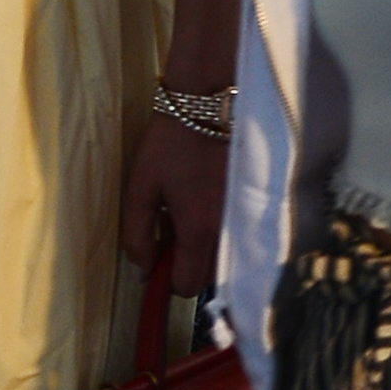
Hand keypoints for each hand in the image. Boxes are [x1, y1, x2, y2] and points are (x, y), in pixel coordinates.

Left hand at [121, 114, 227, 291]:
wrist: (211, 102)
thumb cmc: (170, 143)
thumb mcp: (140, 188)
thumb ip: (136, 236)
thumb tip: (141, 272)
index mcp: (198, 231)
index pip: (187, 287)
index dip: (167, 279)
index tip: (156, 259)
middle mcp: (227, 232)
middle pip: (208, 277)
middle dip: (186, 263)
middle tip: (169, 229)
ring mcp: (244, 219)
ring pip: (223, 256)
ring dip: (202, 247)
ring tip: (186, 211)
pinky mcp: (253, 204)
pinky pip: (235, 234)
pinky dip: (218, 229)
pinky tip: (204, 201)